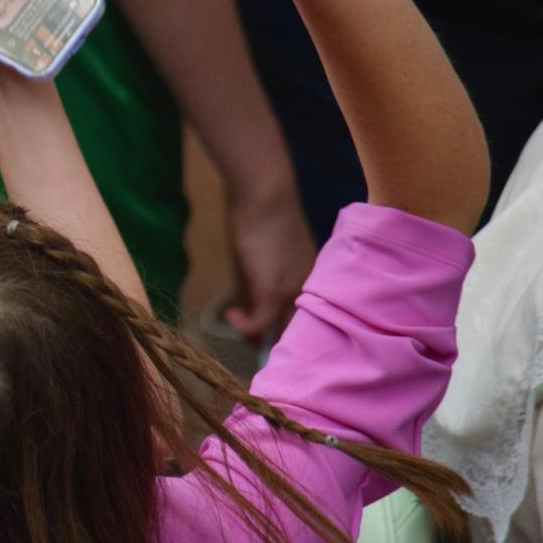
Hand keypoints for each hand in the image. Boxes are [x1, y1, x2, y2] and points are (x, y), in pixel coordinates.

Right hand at [222, 186, 315, 342]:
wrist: (265, 193)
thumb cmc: (261, 213)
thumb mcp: (259, 253)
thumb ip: (253, 283)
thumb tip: (243, 310)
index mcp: (311, 278)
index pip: (303, 315)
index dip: (285, 329)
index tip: (267, 337)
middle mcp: (309, 289)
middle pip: (295, 328)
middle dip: (277, 341)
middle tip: (256, 348)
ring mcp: (293, 292)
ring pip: (281, 331)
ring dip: (262, 339)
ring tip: (246, 339)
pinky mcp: (273, 292)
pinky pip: (259, 323)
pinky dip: (243, 326)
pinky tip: (230, 315)